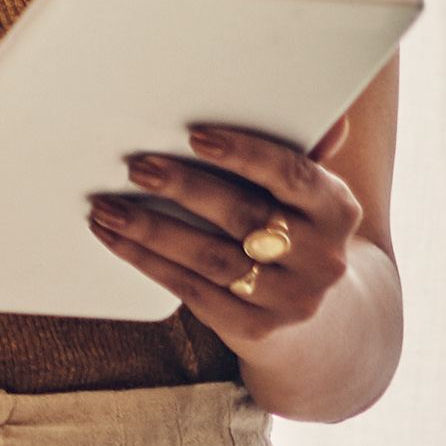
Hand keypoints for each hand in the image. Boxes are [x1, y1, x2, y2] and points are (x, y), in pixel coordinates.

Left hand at [92, 122, 364, 354]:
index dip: (244, 154)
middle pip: (244, 215)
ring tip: (107, 206)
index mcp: (338, 210)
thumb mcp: (305, 194)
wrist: (306, 305)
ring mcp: (291, 298)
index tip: (196, 136)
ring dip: (151, 229)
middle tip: (137, 167)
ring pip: (211, 258)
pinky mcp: (256, 327)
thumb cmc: (293, 228)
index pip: (291, 174)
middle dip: (185, 188)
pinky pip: (193, 291)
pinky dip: (149, 262)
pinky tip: (117, 240)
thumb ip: (303, 155)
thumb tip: (335, 118)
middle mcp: (322, 257)